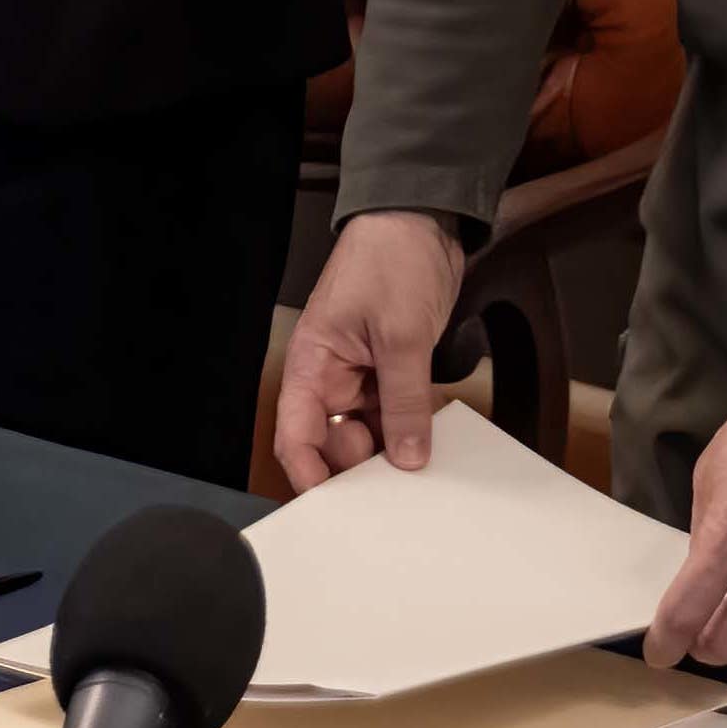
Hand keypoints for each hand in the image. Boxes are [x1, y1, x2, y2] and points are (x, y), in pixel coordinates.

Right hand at [272, 209, 470, 483]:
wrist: (423, 220)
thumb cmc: (391, 258)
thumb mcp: (401, 335)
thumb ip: (404, 400)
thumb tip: (406, 455)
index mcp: (312, 365)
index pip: (296, 436)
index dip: (310, 476)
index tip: (337, 507)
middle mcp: (331, 377)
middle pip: (332, 445)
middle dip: (360, 471)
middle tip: (396, 491)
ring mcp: (362, 375)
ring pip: (368, 434)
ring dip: (390, 451)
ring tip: (418, 471)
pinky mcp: (391, 370)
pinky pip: (394, 414)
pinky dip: (410, 430)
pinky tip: (431, 444)